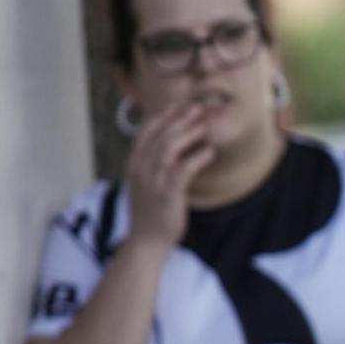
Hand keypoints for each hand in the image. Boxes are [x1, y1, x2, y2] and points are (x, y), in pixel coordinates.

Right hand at [122, 99, 213, 248]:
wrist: (147, 240)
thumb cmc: (152, 210)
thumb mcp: (148, 182)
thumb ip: (155, 162)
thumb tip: (172, 143)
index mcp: (134, 164)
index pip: (146, 132)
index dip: (163, 116)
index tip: (179, 103)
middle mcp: (140, 169)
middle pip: (159, 136)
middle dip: (179, 119)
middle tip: (197, 107)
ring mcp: (152, 182)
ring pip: (168, 150)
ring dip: (187, 134)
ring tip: (204, 125)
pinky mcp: (167, 195)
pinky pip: (182, 171)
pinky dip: (196, 159)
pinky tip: (210, 152)